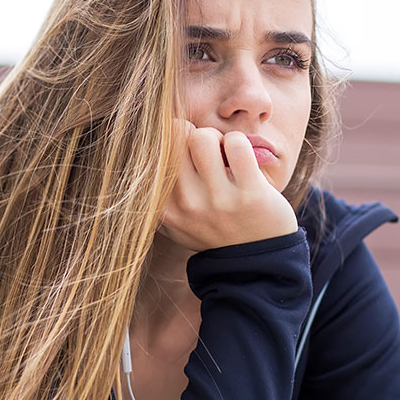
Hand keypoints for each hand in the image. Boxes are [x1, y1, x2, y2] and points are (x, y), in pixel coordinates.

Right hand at [159, 121, 297, 251]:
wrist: (255, 263)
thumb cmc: (213, 232)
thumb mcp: (176, 224)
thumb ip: (158, 196)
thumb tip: (144, 152)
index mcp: (165, 209)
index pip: (154, 154)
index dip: (173, 142)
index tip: (188, 155)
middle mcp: (186, 205)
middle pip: (176, 138)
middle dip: (194, 136)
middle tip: (209, 152)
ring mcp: (218, 201)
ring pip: (203, 137)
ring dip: (218, 138)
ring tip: (225, 154)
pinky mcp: (250, 195)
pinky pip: (236, 143)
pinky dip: (239, 142)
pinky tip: (243, 159)